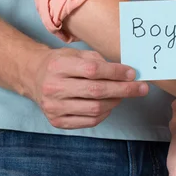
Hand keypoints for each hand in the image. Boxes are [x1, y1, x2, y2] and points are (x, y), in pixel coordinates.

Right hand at [26, 48, 148, 128]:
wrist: (34, 77)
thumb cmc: (61, 63)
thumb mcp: (76, 54)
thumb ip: (99, 61)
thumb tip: (126, 73)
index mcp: (58, 66)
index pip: (93, 70)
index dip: (116, 73)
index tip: (133, 74)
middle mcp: (53, 88)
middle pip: (96, 91)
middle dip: (124, 90)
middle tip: (141, 88)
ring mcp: (54, 107)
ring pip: (95, 108)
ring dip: (116, 102)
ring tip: (124, 94)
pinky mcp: (57, 121)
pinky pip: (90, 121)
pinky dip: (105, 113)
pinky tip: (110, 104)